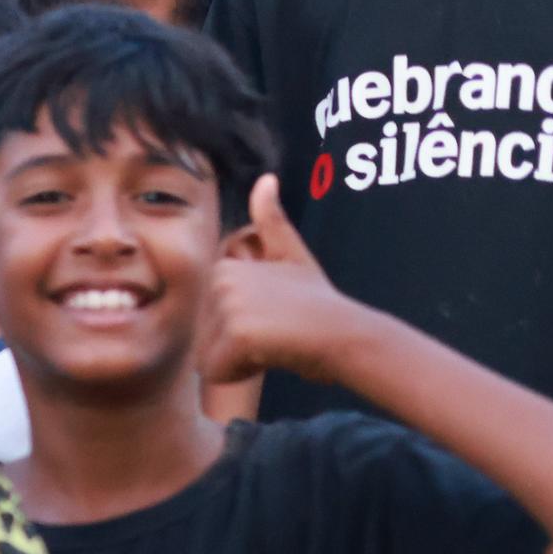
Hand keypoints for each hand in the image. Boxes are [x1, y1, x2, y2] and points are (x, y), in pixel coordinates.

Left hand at [200, 175, 377, 386]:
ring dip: (238, 361)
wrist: (349, 334)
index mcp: (225, 268)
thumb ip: (271, 222)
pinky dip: (240, 374)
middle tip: (275, 333)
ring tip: (274, 343)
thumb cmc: (320, 303)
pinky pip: (214, 371)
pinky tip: (269, 357)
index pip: (207, 320)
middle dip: (234, 346)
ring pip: (207, 355)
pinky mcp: (238, 334)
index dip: (237, 328)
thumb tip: (266, 179)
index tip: (272, 316)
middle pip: (204, 337)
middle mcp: (221, 282)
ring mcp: (228, 306)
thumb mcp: (292, 257)